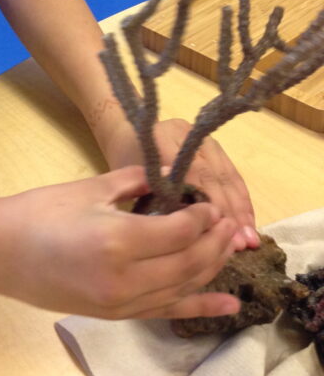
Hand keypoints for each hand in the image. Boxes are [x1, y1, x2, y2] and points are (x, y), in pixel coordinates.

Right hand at [0, 166, 239, 319]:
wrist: (3, 252)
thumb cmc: (42, 212)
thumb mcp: (90, 188)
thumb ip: (135, 181)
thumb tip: (172, 174)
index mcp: (118, 239)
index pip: (179, 231)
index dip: (203, 217)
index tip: (211, 203)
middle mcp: (126, 278)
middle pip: (189, 262)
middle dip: (216, 242)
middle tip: (230, 223)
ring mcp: (122, 302)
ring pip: (183, 287)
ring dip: (212, 268)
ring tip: (231, 248)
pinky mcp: (118, 315)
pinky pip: (167, 310)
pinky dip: (200, 305)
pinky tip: (230, 303)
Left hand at [102, 117, 258, 250]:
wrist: (127, 131)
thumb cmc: (127, 162)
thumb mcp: (133, 180)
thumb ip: (157, 200)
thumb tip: (188, 232)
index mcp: (161, 138)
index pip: (190, 174)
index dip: (207, 204)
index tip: (216, 232)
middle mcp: (186, 134)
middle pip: (213, 175)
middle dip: (229, 212)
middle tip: (240, 243)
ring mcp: (202, 138)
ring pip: (227, 176)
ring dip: (241, 209)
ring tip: (249, 239)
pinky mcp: (213, 145)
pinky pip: (232, 174)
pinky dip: (241, 199)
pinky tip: (248, 222)